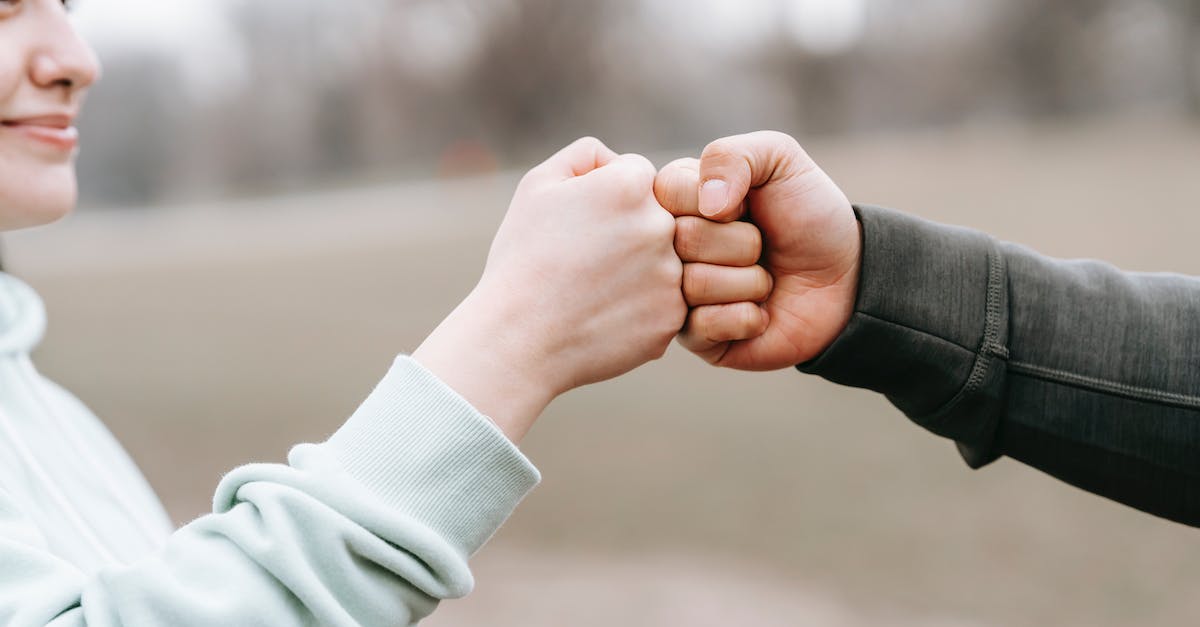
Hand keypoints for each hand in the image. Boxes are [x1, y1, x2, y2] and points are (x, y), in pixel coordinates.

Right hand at [414, 137, 685, 440]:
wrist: (517, 338)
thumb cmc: (522, 259)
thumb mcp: (538, 186)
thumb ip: (586, 156)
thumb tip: (618, 159)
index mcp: (631, 185)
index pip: (638, 176)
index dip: (605, 200)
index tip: (580, 227)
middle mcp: (661, 225)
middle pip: (657, 217)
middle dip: (627, 234)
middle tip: (585, 262)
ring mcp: (671, 275)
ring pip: (663, 261)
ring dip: (636, 272)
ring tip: (591, 291)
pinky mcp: (672, 318)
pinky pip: (664, 303)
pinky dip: (638, 309)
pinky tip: (602, 316)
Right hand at [655, 131, 860, 370]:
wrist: (847, 278)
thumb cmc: (809, 215)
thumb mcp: (779, 160)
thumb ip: (732, 155)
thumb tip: (706, 204)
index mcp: (678, 200)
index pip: (667, 191)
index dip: (717, 199)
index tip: (746, 205)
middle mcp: (670, 247)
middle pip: (682, 239)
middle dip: (741, 242)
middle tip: (762, 246)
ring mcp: (679, 293)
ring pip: (694, 284)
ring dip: (749, 281)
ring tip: (764, 278)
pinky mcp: (696, 337)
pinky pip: (703, 326)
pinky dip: (745, 317)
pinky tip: (759, 313)